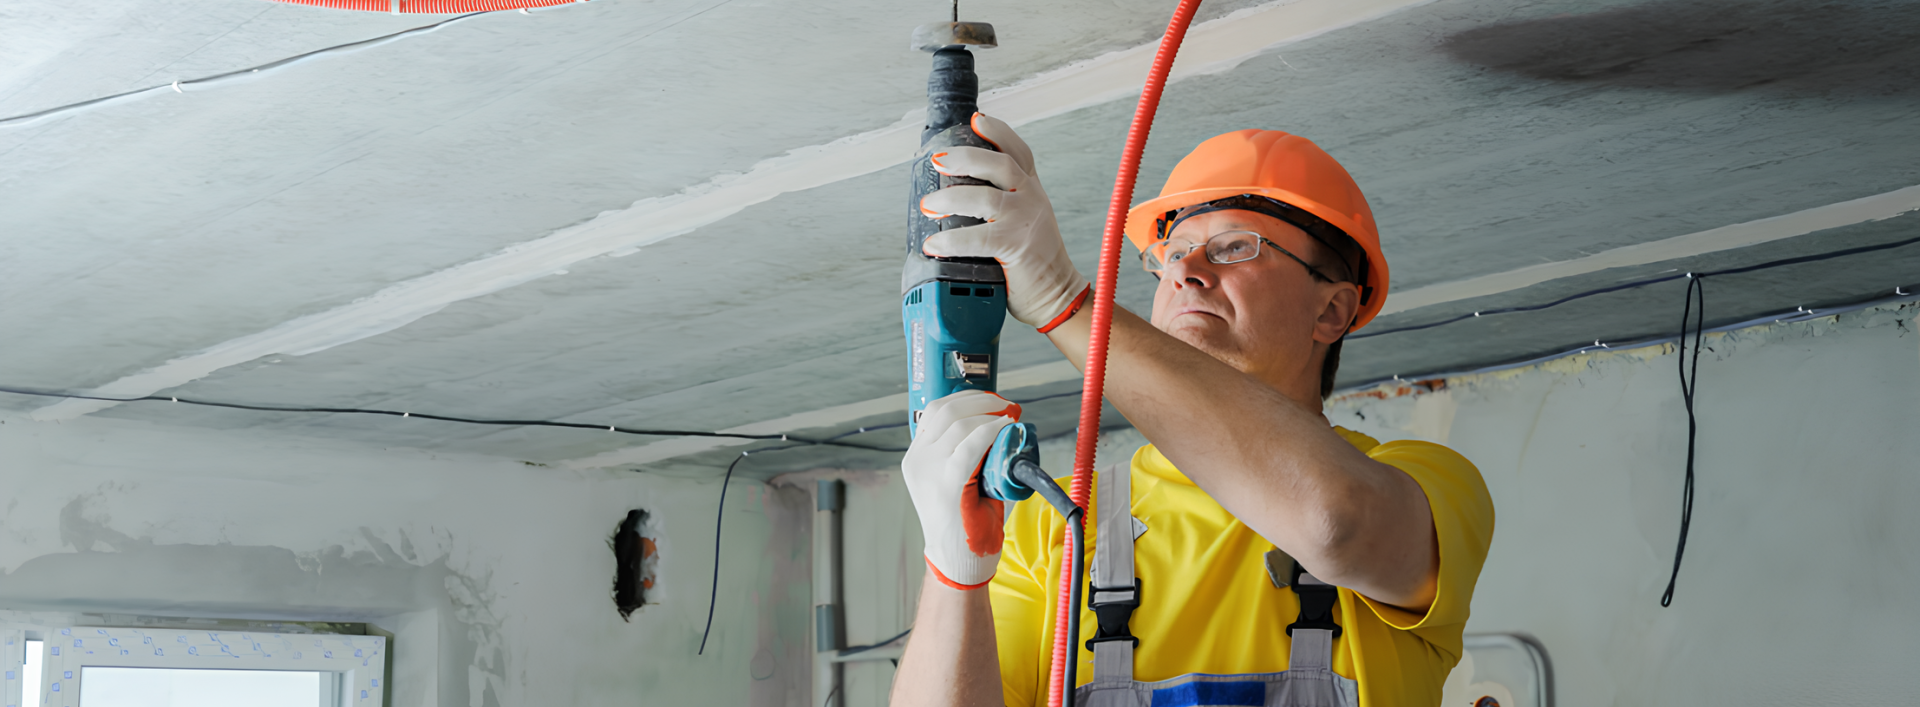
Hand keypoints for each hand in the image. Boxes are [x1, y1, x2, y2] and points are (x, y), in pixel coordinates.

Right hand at [903, 390, 1022, 588]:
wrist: (958, 561)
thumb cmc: (964, 521)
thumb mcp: (954, 480)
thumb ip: (963, 452)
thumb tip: (993, 423)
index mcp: (915, 458)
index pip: (934, 411)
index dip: (965, 398)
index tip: (991, 399)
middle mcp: (917, 461)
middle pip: (945, 410)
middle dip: (981, 400)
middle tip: (1006, 405)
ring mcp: (930, 471)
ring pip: (959, 423)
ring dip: (990, 414)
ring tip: (1010, 417)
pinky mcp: (949, 482)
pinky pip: (972, 444)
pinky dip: (992, 431)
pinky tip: (1006, 429)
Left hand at [919, 113, 1090, 330]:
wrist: (1057, 296)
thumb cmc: (1033, 263)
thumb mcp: (1022, 223)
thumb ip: (998, 206)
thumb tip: (950, 197)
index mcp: (1031, 191)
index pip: (1018, 152)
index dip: (998, 132)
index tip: (977, 120)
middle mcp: (1031, 199)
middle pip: (1000, 164)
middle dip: (965, 157)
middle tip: (938, 160)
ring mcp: (1026, 221)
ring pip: (984, 197)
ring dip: (950, 198)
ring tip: (928, 205)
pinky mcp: (1017, 247)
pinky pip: (978, 238)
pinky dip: (952, 241)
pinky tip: (935, 245)